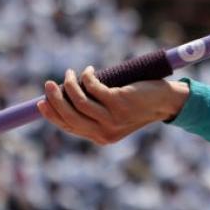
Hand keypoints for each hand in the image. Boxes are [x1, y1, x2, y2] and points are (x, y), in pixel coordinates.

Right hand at [37, 66, 189, 145]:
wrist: (167, 103)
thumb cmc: (140, 106)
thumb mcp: (116, 116)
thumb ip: (95, 115)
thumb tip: (67, 101)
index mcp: (101, 138)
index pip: (69, 127)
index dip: (53, 114)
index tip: (42, 102)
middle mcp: (105, 132)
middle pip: (69, 115)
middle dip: (55, 99)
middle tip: (49, 84)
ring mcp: (112, 117)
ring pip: (79, 100)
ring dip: (70, 84)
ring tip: (69, 73)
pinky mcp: (119, 101)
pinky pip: (93, 87)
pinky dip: (87, 77)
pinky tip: (89, 71)